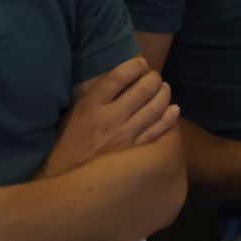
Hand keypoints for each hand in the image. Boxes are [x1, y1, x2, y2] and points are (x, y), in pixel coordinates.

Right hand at [37, 56, 177, 178]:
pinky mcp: (136, 153)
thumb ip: (96, 94)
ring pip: (155, 108)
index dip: (135, 65)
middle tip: (154, 77)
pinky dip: (170, 117)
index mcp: (91, 106)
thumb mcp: (76, 112)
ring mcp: (125, 137)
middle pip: (142, 89)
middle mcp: (109, 119)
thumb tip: (122, 76)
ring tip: (163, 88)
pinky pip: (160, 130)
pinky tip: (173, 109)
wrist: (67, 177)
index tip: (140, 63)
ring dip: (164, 93)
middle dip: (153, 78)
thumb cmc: (71, 140)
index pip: (118, 77)